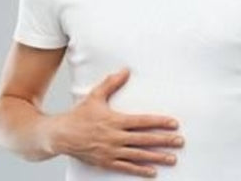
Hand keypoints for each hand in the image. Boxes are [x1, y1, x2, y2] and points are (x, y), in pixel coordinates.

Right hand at [51, 67, 183, 177]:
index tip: (174, 123)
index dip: (160, 122)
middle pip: (145, 139)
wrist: (61, 135)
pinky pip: (126, 167)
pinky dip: (140, 170)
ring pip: (139, 155)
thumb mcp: (95, 96)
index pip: (143, 121)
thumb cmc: (79, 115)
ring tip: (172, 158)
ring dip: (157, 157)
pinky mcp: (106, 162)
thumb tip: (125, 70)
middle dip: (164, 140)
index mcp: (115, 120)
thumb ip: (111, 83)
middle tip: (179, 142)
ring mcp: (111, 151)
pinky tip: (152, 171)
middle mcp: (115, 137)